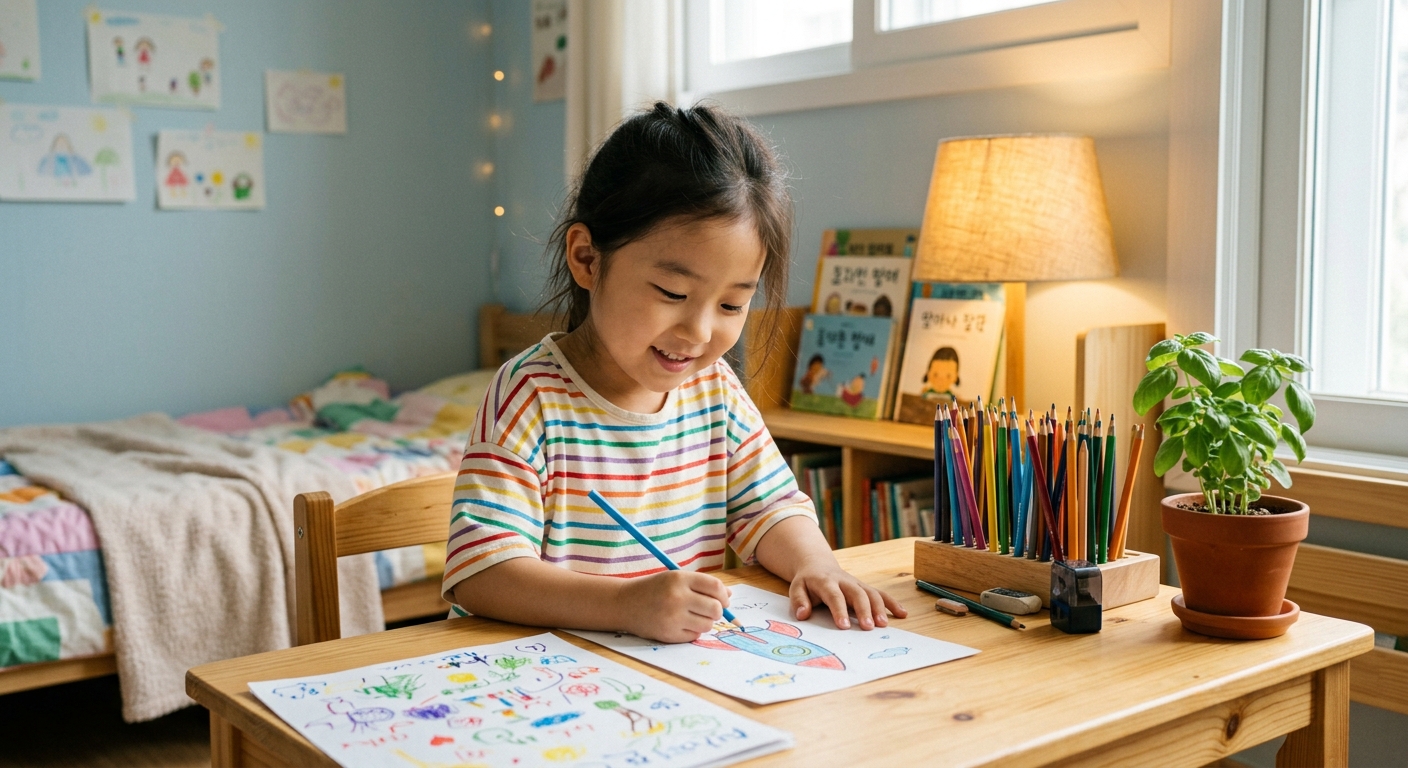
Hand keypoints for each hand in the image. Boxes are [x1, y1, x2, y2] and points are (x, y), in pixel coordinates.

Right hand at [619, 570, 731, 642]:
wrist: (625, 603)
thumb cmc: (655, 589)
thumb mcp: (675, 579)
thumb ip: (702, 585)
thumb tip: (729, 596)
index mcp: (679, 579)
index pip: (715, 586)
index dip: (723, 595)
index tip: (723, 599)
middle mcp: (677, 597)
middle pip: (715, 608)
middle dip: (717, 611)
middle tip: (709, 609)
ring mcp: (673, 617)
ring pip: (707, 624)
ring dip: (704, 621)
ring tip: (692, 616)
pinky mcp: (669, 634)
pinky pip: (695, 635)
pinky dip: (692, 631)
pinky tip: (680, 624)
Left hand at [788, 558, 907, 629]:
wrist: (818, 565)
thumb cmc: (807, 582)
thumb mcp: (796, 588)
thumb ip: (799, 601)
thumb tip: (803, 615)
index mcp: (826, 582)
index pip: (834, 596)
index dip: (840, 610)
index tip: (844, 626)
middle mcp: (844, 581)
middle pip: (857, 593)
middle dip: (864, 610)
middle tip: (869, 627)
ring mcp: (857, 584)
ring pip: (871, 592)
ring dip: (880, 608)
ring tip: (883, 625)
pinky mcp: (864, 587)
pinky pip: (880, 594)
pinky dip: (892, 603)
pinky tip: (903, 614)